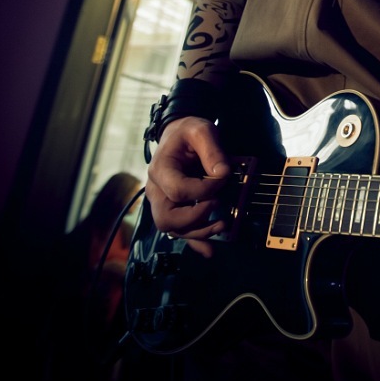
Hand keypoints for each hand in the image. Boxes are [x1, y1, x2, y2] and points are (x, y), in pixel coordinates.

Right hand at [144, 116, 231, 256]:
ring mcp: (161, 201)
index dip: (205, 189)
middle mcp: (156, 189)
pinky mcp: (172, 208)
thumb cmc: (188, 132)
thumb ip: (212, 149)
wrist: (178, 134)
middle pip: (167, 217)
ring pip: (172, 229)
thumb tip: (222, 173)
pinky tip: (209, 250)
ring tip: (223, 225)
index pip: (178, 190)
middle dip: (195, 218)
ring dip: (198, 232)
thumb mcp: (202, 130)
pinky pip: (178, 231)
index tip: (223, 177)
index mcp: (160, 169)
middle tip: (217, 205)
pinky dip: (194, 242)